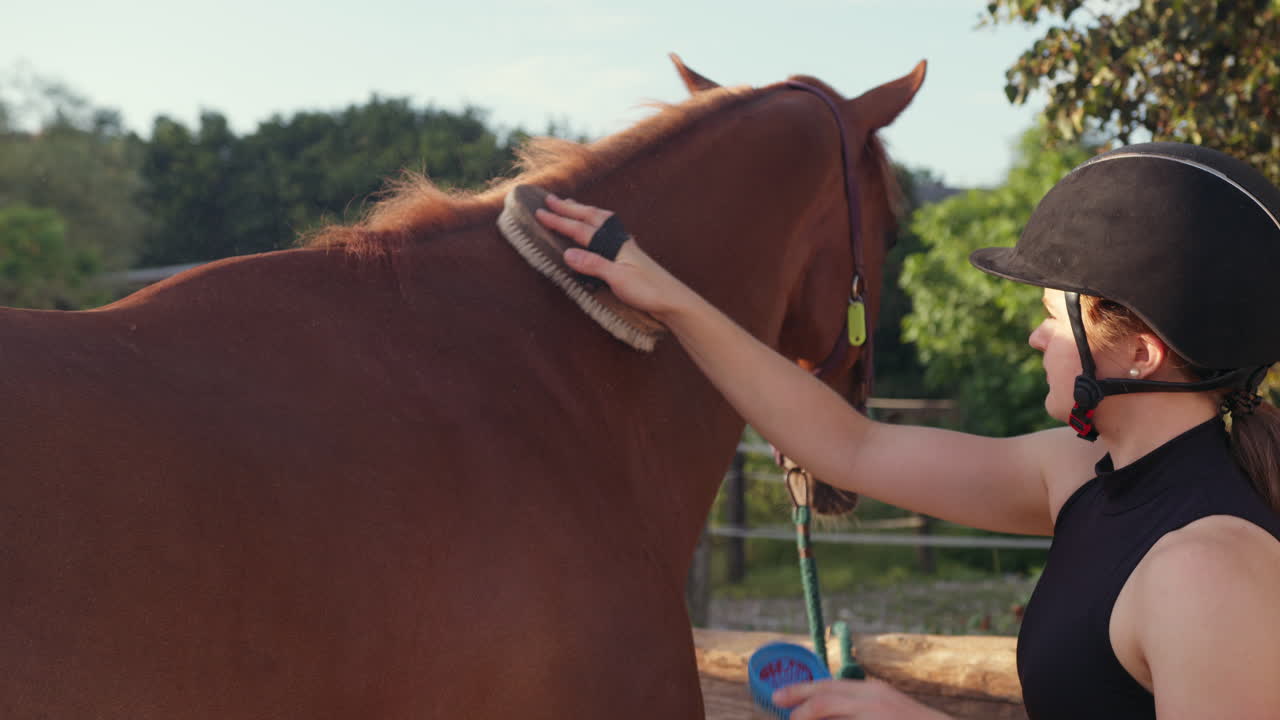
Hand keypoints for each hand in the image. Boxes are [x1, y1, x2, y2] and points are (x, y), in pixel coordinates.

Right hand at [533, 194, 688, 319]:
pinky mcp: (628, 255)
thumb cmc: (648, 291)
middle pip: (590, 218)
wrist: (673, 300)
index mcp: (615, 244)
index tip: (540, 213)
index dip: (560, 221)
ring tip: (569, 204)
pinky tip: (595, 226)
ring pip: (600, 221)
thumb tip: (567, 253)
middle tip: (548, 199)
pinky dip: (595, 221)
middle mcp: (620, 241)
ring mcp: (625, 246)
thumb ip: (594, 264)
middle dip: (568, 209)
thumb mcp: (618, 280)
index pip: (582, 230)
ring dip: (582, 211)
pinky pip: (606, 229)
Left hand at [772, 678, 952, 719]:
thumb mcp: (883, 708)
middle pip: (826, 696)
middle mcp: (873, 697)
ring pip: (830, 707)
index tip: (780, 697)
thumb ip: (857, 708)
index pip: (830, 686)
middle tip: (780, 707)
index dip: (802, 690)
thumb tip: (821, 712)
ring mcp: (876, 712)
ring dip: (808, 715)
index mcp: (871, 692)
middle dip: (799, 702)